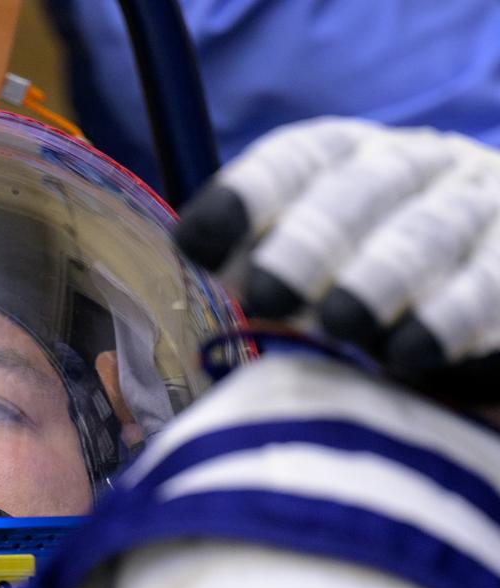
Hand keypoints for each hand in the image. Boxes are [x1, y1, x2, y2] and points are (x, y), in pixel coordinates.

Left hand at [175, 118, 499, 393]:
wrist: (486, 269)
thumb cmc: (371, 269)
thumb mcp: (310, 256)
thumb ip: (255, 256)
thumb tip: (194, 247)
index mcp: (349, 159)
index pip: (297, 160)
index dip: (248, 195)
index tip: (199, 237)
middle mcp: (415, 169)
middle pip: (362, 190)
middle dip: (311, 239)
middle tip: (270, 292)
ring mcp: (476, 208)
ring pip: (429, 233)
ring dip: (380, 277)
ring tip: (341, 322)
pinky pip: (489, 282)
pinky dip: (453, 316)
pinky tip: (414, 351)